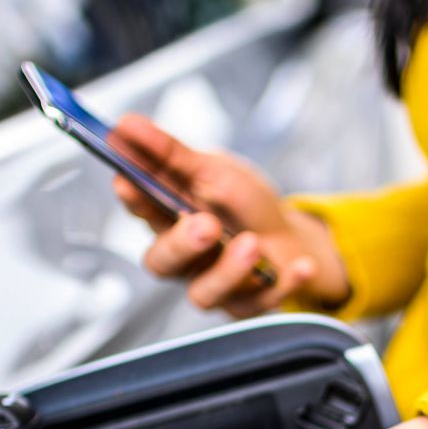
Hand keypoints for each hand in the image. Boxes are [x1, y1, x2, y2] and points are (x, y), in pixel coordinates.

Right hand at [109, 114, 349, 317]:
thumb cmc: (243, 204)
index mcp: (168, 217)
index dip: (134, 198)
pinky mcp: (247, 305)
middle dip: (181, 244)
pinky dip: (284, 283)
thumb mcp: (212, 169)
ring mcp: (213, 285)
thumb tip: (124, 123)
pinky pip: (261, 303)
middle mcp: (184, 258)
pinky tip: (303, 266)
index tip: (129, 182)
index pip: (141, 209)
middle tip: (206, 224)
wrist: (290, 238)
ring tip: (253, 244)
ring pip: (204, 293)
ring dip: (229, 270)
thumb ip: (171, 154)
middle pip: (162, 262)